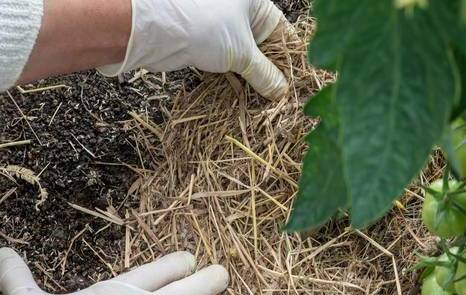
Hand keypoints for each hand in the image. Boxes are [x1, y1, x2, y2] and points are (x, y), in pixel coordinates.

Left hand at [98, 0, 288, 99]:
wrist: (155, 29)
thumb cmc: (204, 26)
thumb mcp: (242, 54)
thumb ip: (265, 74)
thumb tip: (281, 91)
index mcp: (256, 2)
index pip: (284, 32)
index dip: (291, 59)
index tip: (297, 83)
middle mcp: (241, 9)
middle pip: (265, 45)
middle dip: (271, 71)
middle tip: (280, 96)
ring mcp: (222, 24)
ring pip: (246, 55)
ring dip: (252, 77)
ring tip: (264, 100)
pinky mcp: (206, 40)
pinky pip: (228, 60)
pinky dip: (235, 76)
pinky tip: (242, 93)